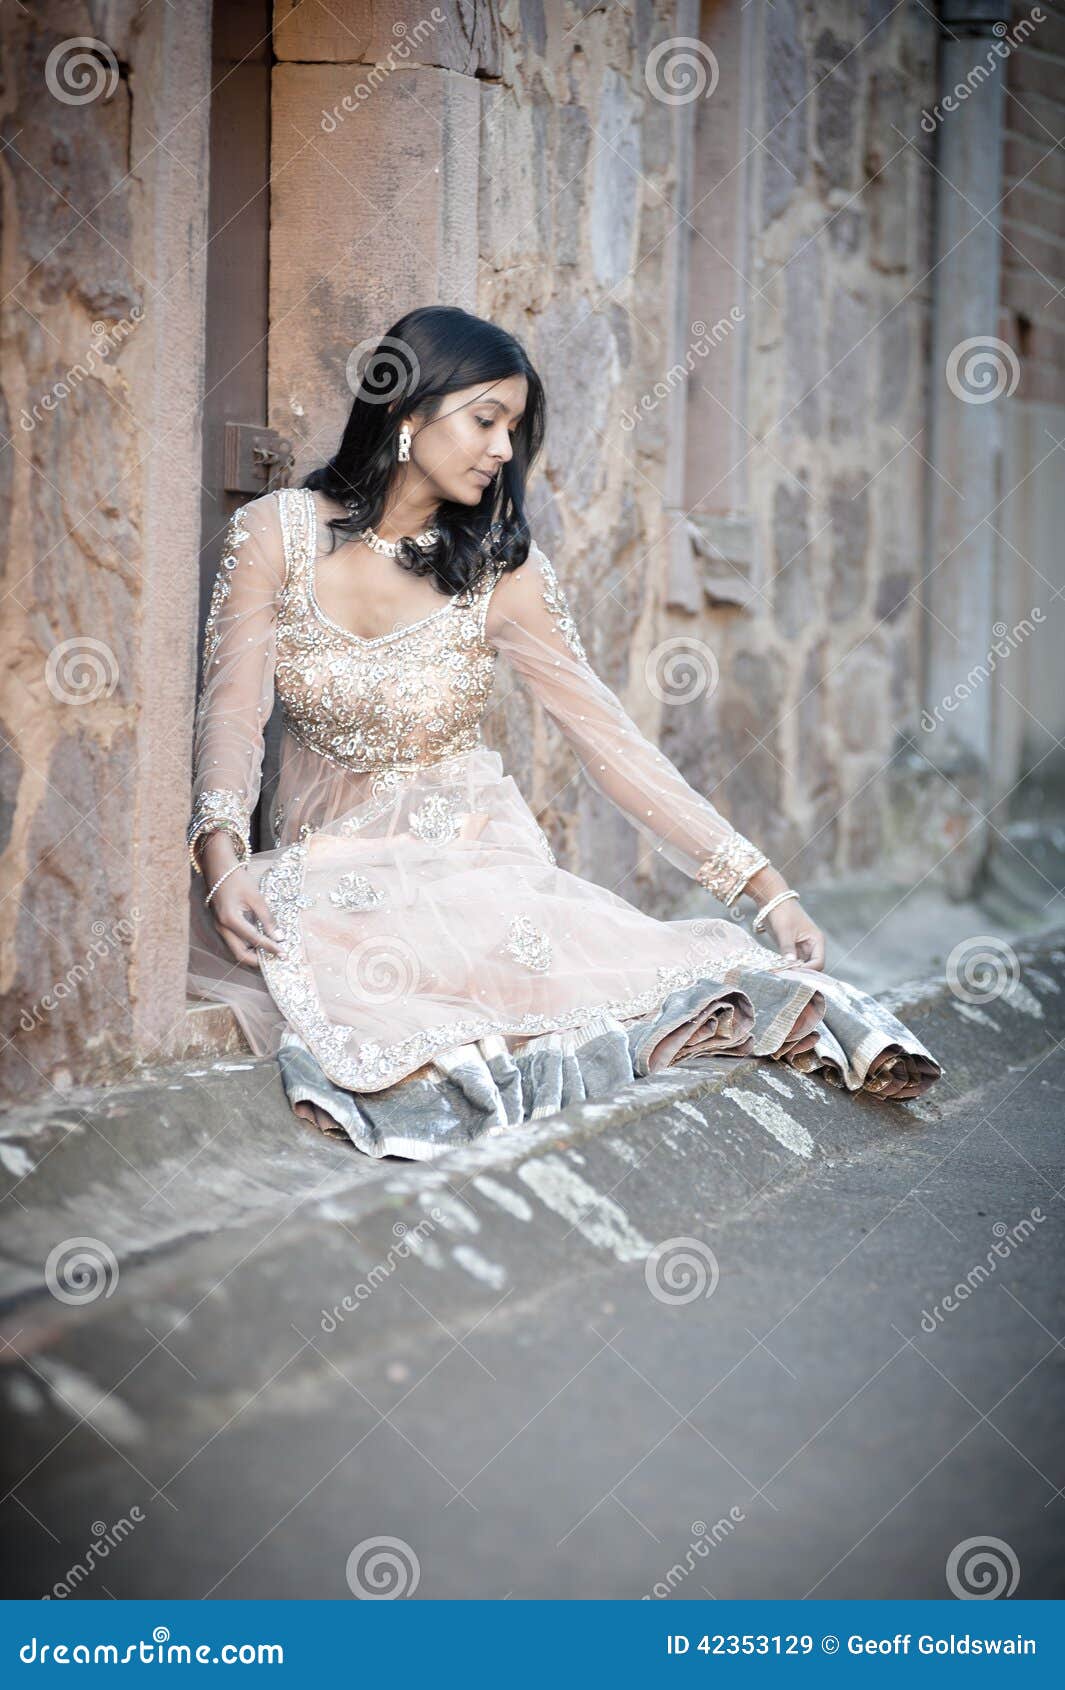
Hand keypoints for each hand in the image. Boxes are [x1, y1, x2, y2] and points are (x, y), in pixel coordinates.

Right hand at [200, 834, 282, 968]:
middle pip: (240, 954)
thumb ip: (267, 919)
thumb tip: (279, 937)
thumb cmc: (238, 879)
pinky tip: (260, 944)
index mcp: (230, 920)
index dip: (270, 948)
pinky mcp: (222, 925)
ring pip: (236, 950)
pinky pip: (234, 942)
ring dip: (253, 954)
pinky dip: (247, 946)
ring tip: (270, 954)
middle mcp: (222, 928)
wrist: (219, 868)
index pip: (254, 940)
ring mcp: (220, 928)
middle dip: (258, 960)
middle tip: (276, 960)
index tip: (284, 953)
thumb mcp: (256, 898)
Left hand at [761, 897, 824, 969]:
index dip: (808, 970)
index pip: (818, 963)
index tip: (793, 972)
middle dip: (801, 972)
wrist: (771, 900)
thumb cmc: (782, 911)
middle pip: (812, 967)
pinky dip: (788, 966)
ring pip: (802, 966)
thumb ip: (788, 948)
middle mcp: (812, 945)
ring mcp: (802, 947)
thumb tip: (790, 964)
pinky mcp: (792, 948)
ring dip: (794, 970)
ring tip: (782, 974)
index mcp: (816, 940)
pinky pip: (793, 961)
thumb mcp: (785, 930)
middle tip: (787, 976)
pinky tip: (779, 969)